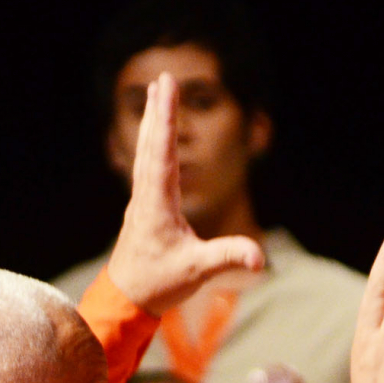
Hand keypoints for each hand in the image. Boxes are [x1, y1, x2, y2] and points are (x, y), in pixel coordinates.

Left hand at [103, 72, 264, 316]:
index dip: (166, 118)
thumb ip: (227, 258)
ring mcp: (140, 204)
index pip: (164, 152)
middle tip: (162, 79)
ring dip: (151, 125)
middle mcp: (145, 198)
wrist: (124, 302)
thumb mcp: (197, 272)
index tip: (166, 87)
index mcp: (157, 204)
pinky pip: (145, 169)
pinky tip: (152, 142)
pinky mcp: (142, 212)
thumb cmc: (157, 285)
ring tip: (154, 97)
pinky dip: (150, 147)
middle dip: (158, 111)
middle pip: (151, 146)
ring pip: (145, 155)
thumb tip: (259, 256)